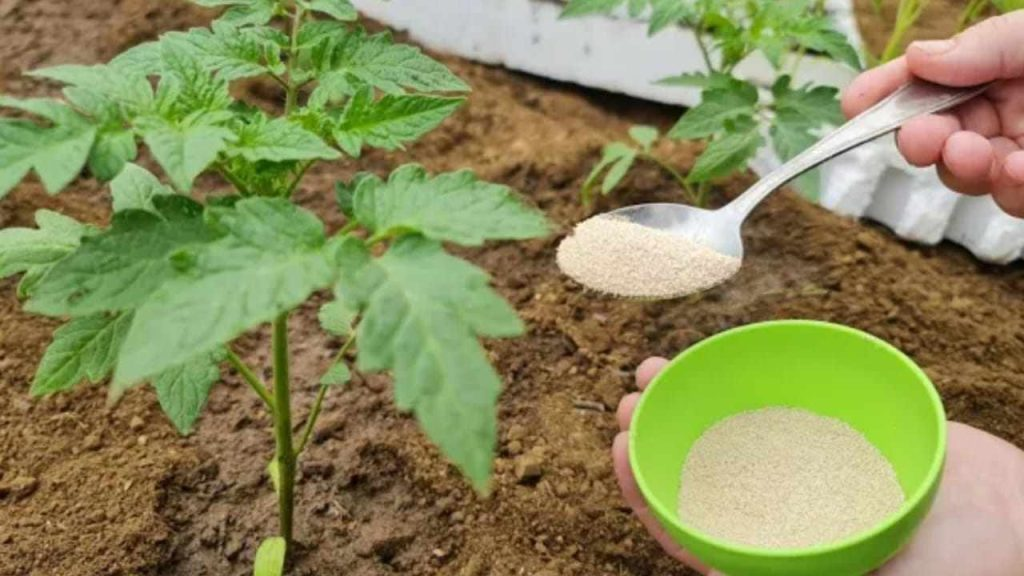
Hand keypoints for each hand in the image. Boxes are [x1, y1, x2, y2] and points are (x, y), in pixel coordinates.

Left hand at [613, 357, 1023, 575]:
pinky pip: (767, 411)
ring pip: (722, 439)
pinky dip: (734, 384)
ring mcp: (795, 475)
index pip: (690, 534)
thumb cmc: (966, 565)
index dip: (645, 497)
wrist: (1016, 515)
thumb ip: (817, 573)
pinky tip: (711, 360)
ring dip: (681, 405)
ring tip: (649, 371)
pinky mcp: (819, 438)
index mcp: (776, 557)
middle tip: (625, 405)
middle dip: (651, 440)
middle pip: (695, 479)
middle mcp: (776, 517)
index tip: (619, 453)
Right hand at [841, 12, 1023, 215]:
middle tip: (921, 138)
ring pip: (964, 174)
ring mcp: (1016, 155)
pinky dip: (1010, 191)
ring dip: (960, 169)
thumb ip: (984, 45)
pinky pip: (1012, 201)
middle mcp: (1003, 114)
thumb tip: (917, 56)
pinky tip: (1018, 171)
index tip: (853, 104)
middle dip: (919, 138)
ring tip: (975, 155)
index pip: (927, 84)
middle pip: (934, 134)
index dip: (887, 93)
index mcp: (995, 70)